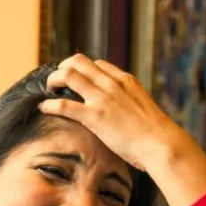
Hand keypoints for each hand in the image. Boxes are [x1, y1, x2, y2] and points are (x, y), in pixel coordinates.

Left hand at [38, 53, 198, 172]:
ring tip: (48, 90)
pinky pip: (65, 105)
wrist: (162, 144)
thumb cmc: (156, 134)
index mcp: (125, 80)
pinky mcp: (95, 117)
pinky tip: (43, 107)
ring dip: (53, 80)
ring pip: (68, 75)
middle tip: (56, 81)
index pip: (97, 64)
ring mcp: (103, 99)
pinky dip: (50, 104)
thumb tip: (124, 113)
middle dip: (62, 68)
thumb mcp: (143, 109)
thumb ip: (130, 104)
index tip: (74, 80)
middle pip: (78, 61)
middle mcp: (112, 84)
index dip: (81, 69)